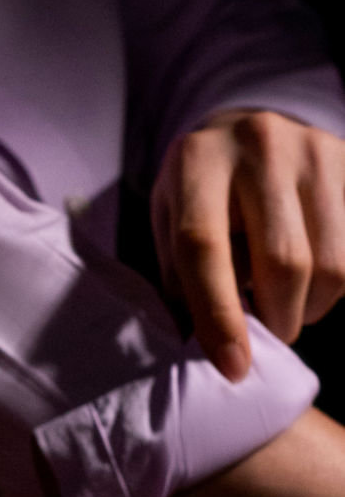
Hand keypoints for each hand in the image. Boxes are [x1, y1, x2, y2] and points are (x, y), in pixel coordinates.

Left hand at [150, 109, 344, 381]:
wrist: (242, 129)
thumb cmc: (198, 194)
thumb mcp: (169, 225)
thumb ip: (179, 281)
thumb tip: (195, 350)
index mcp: (195, 164)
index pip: (204, 248)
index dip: (218, 315)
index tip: (232, 366)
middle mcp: (257, 146)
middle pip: (282, 261)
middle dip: (277, 317)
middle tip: (266, 333)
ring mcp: (313, 149)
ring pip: (330, 262)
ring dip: (310, 306)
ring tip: (286, 305)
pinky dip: (334, 285)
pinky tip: (310, 280)